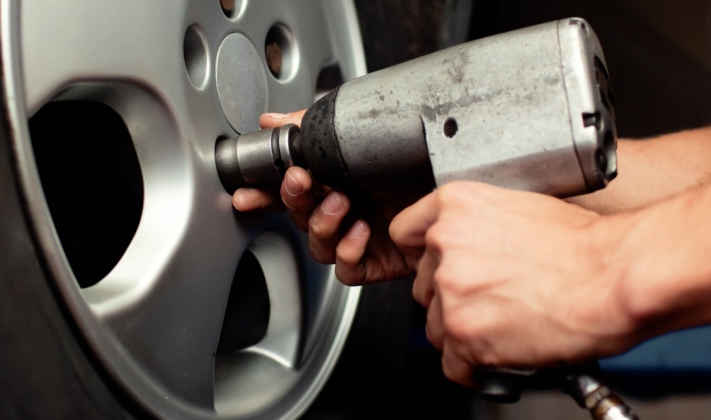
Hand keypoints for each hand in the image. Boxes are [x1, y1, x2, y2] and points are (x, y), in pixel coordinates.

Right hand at [231, 110, 416, 284]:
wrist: (464, 175)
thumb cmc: (421, 155)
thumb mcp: (362, 132)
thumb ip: (314, 126)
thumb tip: (273, 121)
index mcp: (337, 176)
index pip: (290, 188)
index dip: (263, 192)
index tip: (246, 191)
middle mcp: (347, 205)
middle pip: (299, 215)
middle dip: (293, 199)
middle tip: (301, 182)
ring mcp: (362, 233)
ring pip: (318, 244)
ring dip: (322, 224)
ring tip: (341, 204)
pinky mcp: (379, 260)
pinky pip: (347, 269)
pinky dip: (347, 252)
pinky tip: (360, 232)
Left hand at [389, 182, 641, 385]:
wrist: (614, 276)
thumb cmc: (587, 246)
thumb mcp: (523, 209)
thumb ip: (482, 227)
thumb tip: (473, 250)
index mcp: (456, 205)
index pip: (405, 233)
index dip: (427, 256)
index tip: (440, 267)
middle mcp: (445, 244)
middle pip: (425, 285)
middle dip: (454, 298)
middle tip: (495, 302)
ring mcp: (452, 291)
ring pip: (437, 327)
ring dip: (466, 334)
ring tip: (508, 328)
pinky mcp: (464, 335)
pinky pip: (453, 364)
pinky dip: (477, 367)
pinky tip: (506, 353)